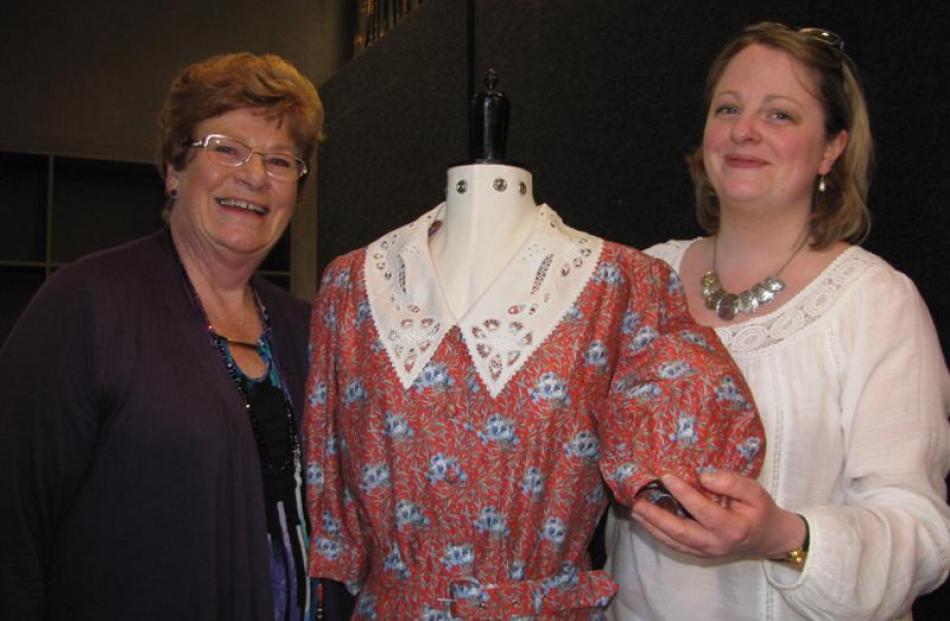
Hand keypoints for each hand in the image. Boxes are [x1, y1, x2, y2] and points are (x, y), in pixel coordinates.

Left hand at [630, 471, 805, 559]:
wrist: (769, 538)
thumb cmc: (760, 511)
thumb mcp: (755, 491)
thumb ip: (731, 482)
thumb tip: (702, 476)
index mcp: (731, 528)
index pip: (702, 509)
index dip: (683, 492)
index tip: (666, 476)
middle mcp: (716, 543)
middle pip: (681, 532)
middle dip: (657, 517)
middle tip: (638, 503)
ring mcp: (706, 552)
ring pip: (674, 541)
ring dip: (652, 527)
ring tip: (635, 511)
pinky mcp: (700, 554)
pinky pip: (675, 545)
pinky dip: (659, 534)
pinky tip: (646, 522)